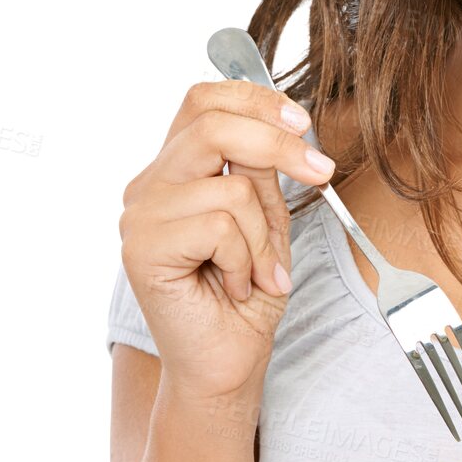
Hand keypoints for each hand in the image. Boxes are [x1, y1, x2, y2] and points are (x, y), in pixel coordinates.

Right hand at [118, 77, 336, 400]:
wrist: (227, 363)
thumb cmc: (248, 295)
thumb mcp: (268, 220)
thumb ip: (262, 171)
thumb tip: (283, 124)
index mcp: (176, 171)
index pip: (202, 101)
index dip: (254, 98)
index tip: (303, 124)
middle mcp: (149, 186)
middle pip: (211, 126)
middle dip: (278, 147)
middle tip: (322, 174)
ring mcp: (139, 216)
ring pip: (229, 188)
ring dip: (263, 236)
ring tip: (259, 272)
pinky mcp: (141, 248)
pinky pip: (219, 227)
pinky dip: (246, 260)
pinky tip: (236, 287)